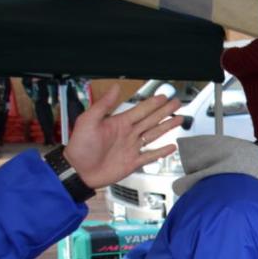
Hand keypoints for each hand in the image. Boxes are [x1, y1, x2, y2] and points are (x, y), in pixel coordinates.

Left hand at [62, 84, 182, 188]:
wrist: (78, 170)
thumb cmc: (80, 147)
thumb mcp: (88, 121)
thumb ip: (103, 105)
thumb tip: (115, 88)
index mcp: (118, 123)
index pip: (140, 110)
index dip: (152, 103)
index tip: (163, 96)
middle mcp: (128, 134)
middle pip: (151, 120)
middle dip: (164, 111)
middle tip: (176, 103)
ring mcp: (132, 148)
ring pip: (154, 135)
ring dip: (167, 127)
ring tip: (179, 120)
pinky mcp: (133, 162)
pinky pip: (151, 155)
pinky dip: (162, 152)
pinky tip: (171, 147)